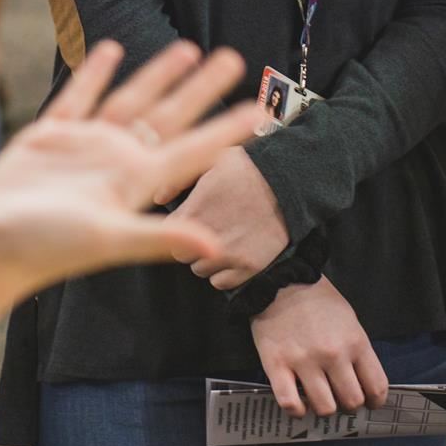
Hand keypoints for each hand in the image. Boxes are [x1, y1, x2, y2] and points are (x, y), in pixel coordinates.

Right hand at [0, 40, 266, 345]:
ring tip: (187, 48)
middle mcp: (117, 161)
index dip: (226, 130)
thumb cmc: (44, 250)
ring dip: (159, 75)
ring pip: (131, 101)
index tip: (260, 110)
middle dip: (202, 88)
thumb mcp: (106, 240)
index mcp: (136, 183)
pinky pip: (80, 97)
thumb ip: (158, 238)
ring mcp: (85, 147)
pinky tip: (112, 50)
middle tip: (235, 58)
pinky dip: (96, 73)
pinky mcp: (49, 137)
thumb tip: (215, 246)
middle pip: (170, 116)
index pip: (193, 151)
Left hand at [167, 148, 287, 289]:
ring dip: (208, 260)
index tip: (191, 222)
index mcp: (193, 211)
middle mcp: (207, 236)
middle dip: (190, 246)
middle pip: (182, 255)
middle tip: (208, 233)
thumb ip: (178, 182)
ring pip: (202, 270)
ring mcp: (228, 253)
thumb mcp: (210, 163)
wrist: (288, 180)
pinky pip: (222, 283)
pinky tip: (234, 256)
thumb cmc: (248, 166)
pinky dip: (225, 274)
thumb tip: (157, 198)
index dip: (179, 227)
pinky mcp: (249, 266)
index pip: (169, 232)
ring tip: (223, 242)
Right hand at [251, 277, 388, 417]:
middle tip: (340, 397)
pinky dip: (296, 411)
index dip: (375, 401)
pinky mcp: (276, 365)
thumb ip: (357, 350)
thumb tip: (361, 381)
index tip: (369, 402)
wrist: (279, 278)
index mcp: (355, 342)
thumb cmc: (316, 297)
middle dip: (349, 405)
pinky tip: (298, 404)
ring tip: (318, 398)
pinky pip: (290, 404)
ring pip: (324, 408)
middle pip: (352, 402)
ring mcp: (304, 361)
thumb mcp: (349, 318)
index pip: (377, 387)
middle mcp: (333, 355)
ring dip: (324, 408)